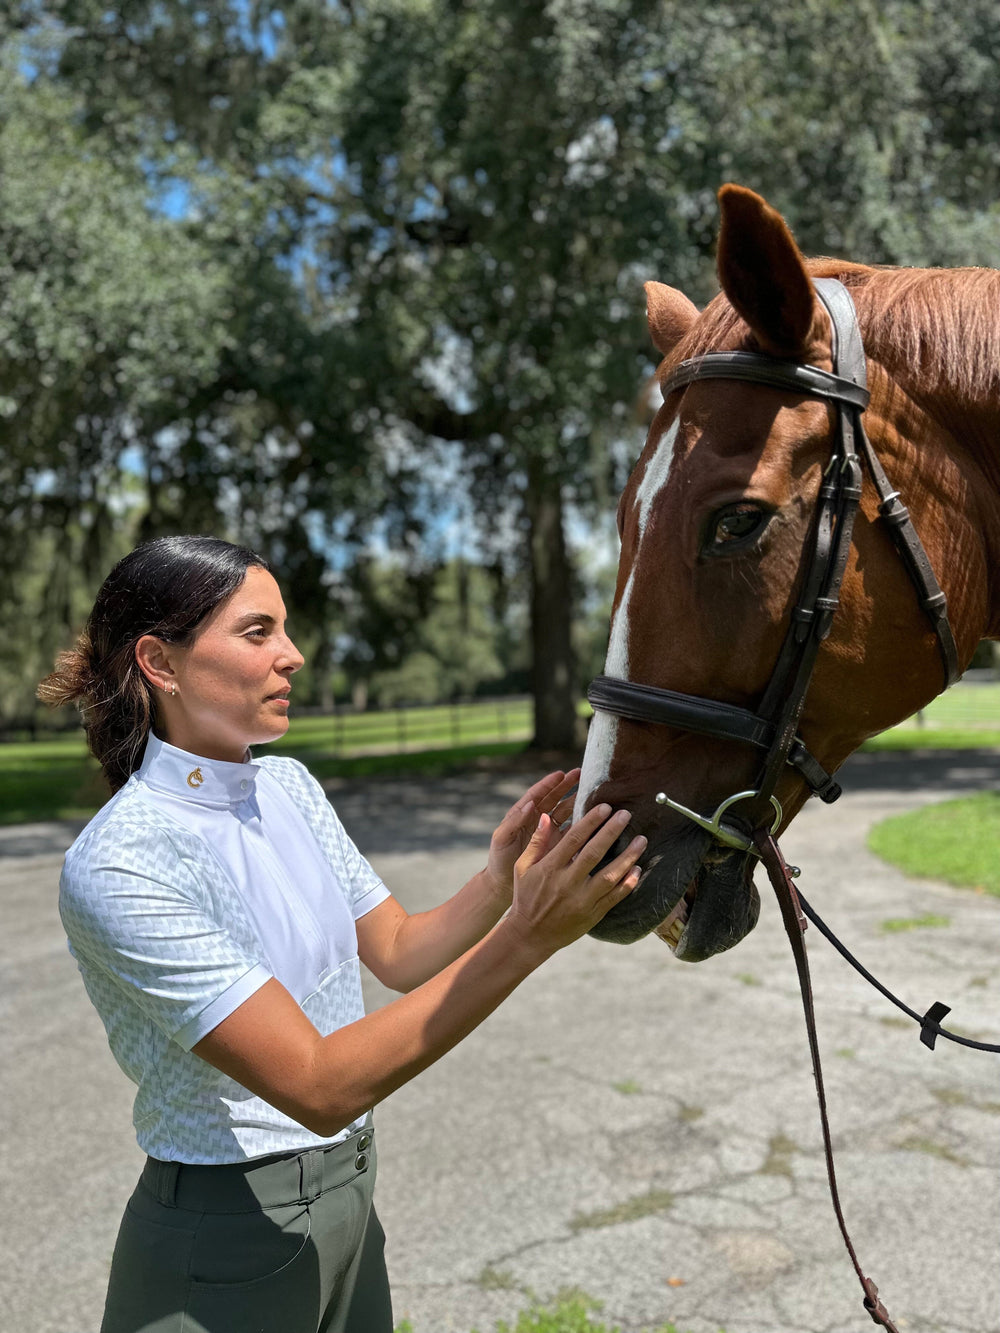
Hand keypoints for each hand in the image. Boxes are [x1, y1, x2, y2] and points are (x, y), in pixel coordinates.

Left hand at [483, 769, 580, 904]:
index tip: (561, 774)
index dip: (549, 784)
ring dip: (576, 800)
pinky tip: (593, 816)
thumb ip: (513, 822)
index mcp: (522, 815)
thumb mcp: (502, 839)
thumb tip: (529, 804)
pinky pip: (570, 829)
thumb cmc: (499, 860)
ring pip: (564, 811)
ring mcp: (548, 831)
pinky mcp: (556, 844)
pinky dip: (581, 822)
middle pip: (554, 798)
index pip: (537, 795)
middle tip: (580, 773)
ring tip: (591, 791)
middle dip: (566, 785)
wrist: (503, 884)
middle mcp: (537, 820)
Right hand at [505, 803, 645, 957]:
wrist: (529, 935)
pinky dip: (628, 884)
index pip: (573, 840)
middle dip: (611, 832)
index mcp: (550, 868)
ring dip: (628, 857)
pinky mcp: (592, 914)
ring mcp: (582, 900)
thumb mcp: (523, 868)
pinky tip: (638, 869)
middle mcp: (567, 883)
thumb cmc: (525, 897)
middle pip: (594, 853)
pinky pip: (615, 897)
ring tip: (641, 840)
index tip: (605, 807)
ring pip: (610, 876)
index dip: (590, 821)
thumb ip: (537, 842)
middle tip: (626, 814)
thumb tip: (545, 817)